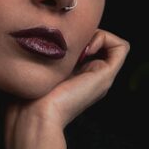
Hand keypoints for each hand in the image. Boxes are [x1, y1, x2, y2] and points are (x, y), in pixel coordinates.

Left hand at [1, 28, 130, 148]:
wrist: (34, 116)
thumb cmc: (26, 95)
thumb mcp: (33, 68)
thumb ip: (41, 53)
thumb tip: (42, 33)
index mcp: (76, 75)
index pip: (86, 44)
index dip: (77, 33)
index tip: (59, 38)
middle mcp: (92, 75)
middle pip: (100, 41)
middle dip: (86, 32)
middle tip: (68, 39)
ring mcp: (101, 76)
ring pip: (112, 42)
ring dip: (97, 33)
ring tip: (77, 44)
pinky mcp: (106, 76)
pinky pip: (121, 47)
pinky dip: (105, 38)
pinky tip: (86, 47)